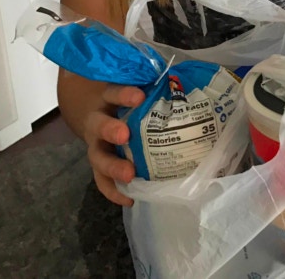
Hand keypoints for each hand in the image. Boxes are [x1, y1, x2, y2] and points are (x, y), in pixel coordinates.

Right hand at [83, 84, 144, 205]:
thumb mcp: (136, 89)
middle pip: (99, 125)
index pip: (114, 92)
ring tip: (129, 175)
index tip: (140, 97)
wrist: (98, 115)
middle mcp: (99, 122)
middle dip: (111, 130)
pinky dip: (114, 191)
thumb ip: (156, 88)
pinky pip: (101, 181)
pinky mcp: (98, 165)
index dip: (125, 94)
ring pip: (97, 157)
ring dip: (112, 166)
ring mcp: (96, 145)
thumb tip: (188, 86)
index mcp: (109, 99)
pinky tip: (130, 199)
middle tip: (125, 135)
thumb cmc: (128, 102)